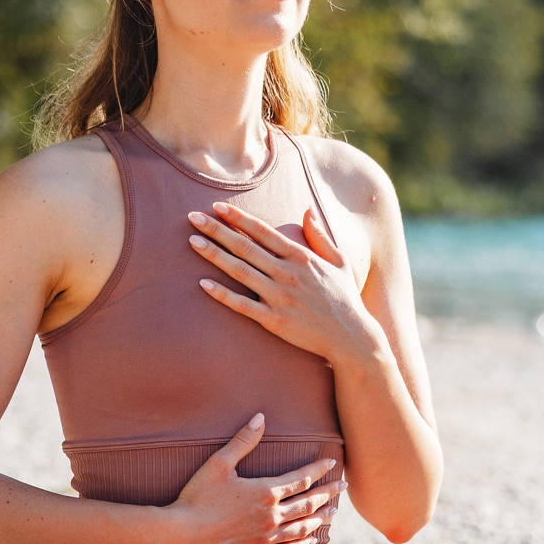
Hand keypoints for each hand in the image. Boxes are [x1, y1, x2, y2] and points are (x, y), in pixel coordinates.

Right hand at [166, 412, 345, 543]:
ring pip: (302, 528)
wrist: (182, 535)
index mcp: (265, 492)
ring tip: (333, 512)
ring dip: (321, 518)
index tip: (331, 462)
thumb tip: (260, 417)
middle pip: (309, 503)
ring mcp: (265, 538)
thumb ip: (243, 441)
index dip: (318, 469)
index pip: (301, 478)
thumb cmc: (197, 497)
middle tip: (344, 486)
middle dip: (329, 493)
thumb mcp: (218, 463)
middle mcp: (271, 516)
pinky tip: (310, 540)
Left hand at [188, 201, 369, 362]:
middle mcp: (287, 273)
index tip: (217, 207)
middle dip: (217, 230)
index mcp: (301, 256)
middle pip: (245, 246)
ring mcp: (279, 297)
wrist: (351, 336)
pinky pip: (242, 305)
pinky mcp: (274, 320)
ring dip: (213, 255)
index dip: (238, 218)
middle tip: (192, 217)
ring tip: (192, 241)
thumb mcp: (339, 261)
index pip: (263, 231)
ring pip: (239, 271)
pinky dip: (222, 294)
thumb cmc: (344, 298)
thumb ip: (320, 235)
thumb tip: (307, 210)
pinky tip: (203, 284)